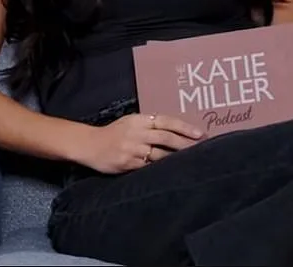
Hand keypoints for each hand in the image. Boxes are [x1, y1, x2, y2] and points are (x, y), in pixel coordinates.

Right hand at [78, 113, 203, 173]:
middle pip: (166, 138)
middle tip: (202, 148)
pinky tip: (172, 172)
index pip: (166, 121)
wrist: (90, 145)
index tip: (200, 133)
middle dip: (185, 144)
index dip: (184, 127)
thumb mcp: (130, 122)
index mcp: (139, 120)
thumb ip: (149, 124)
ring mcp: (133, 149)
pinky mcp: (128, 164)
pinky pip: (149, 167)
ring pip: (160, 154)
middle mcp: (137, 133)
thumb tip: (174, 130)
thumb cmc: (113, 133)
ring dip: (176, 158)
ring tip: (191, 161)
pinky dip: (162, 169)